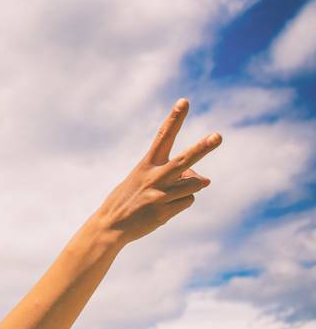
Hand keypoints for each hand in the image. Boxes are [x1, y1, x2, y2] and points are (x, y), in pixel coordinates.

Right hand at [89, 98, 220, 246]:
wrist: (110, 226)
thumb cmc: (129, 199)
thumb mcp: (145, 181)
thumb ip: (175, 176)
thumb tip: (206, 181)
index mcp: (146, 165)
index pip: (162, 137)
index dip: (174, 119)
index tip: (184, 102)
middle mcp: (153, 178)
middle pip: (184, 160)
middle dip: (202, 148)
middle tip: (218, 136)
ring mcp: (159, 195)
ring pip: (194, 184)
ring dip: (189, 187)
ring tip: (167, 195)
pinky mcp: (163, 212)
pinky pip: (188, 201)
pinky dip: (181, 203)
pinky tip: (164, 208)